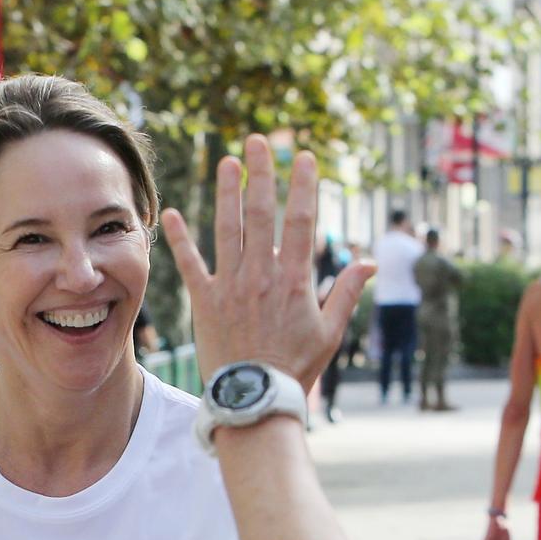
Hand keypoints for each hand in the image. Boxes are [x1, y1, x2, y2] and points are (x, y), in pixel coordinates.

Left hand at [160, 135, 374, 392]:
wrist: (255, 398)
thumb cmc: (296, 368)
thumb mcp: (331, 332)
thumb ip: (347, 292)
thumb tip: (369, 261)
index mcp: (295, 280)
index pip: (301, 221)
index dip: (303, 186)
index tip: (303, 158)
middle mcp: (262, 275)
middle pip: (262, 214)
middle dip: (262, 174)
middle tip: (260, 141)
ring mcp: (231, 286)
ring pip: (228, 229)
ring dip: (227, 192)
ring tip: (228, 162)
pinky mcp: (205, 302)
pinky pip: (190, 264)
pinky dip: (180, 239)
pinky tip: (171, 213)